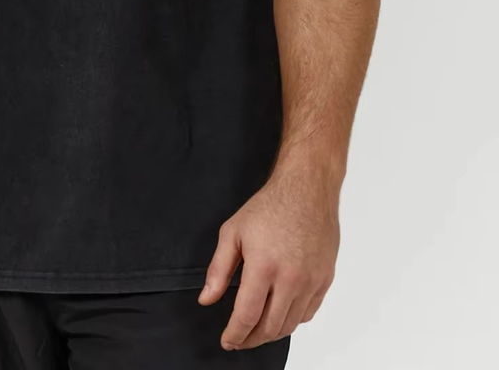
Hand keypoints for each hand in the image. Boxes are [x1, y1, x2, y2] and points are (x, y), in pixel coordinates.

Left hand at [197, 165, 339, 349]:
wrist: (306, 191)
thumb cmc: (269, 207)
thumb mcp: (232, 232)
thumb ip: (218, 269)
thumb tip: (206, 299)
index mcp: (264, 267)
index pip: (247, 316)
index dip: (235, 334)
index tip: (227, 341)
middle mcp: (291, 279)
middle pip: (270, 327)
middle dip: (251, 339)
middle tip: (238, 339)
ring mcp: (311, 282)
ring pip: (290, 324)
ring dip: (271, 333)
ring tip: (255, 331)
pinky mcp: (324, 280)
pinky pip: (307, 313)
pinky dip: (291, 321)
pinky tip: (279, 315)